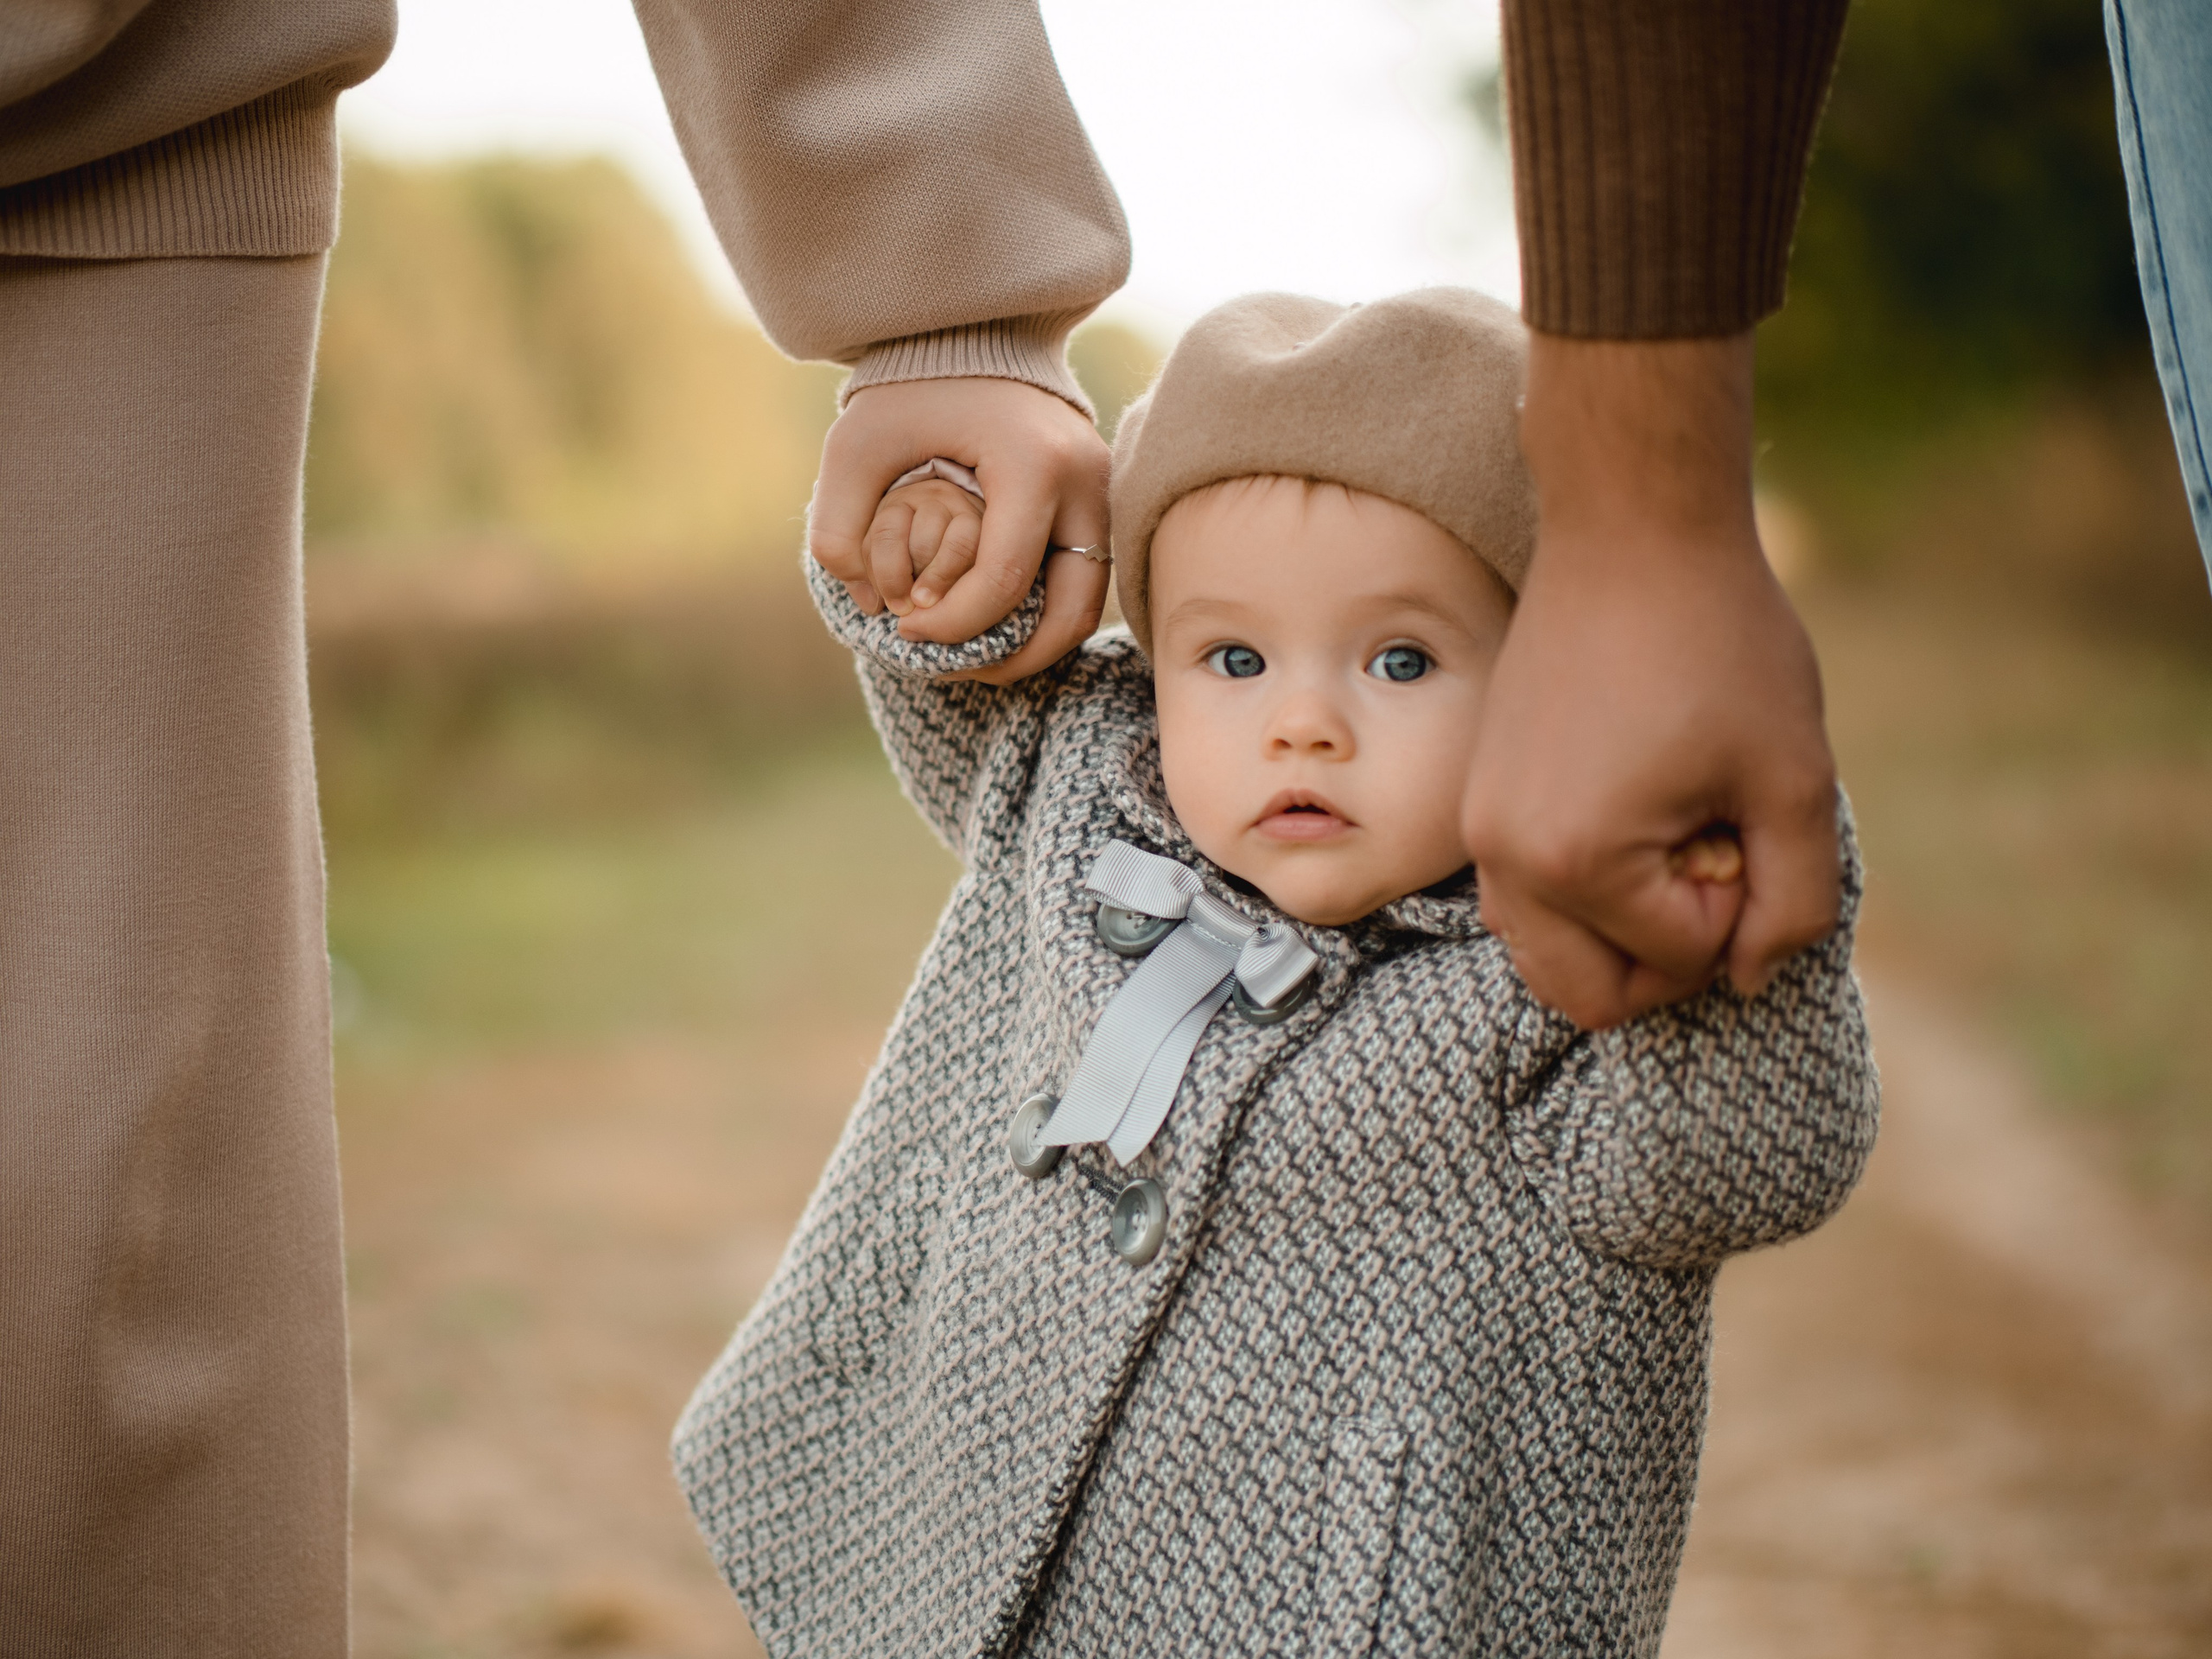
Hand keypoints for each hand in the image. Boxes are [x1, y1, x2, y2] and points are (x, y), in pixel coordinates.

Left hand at [810, 376, 1110, 680]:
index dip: (950, 624)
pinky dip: (1045, 616)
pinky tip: (993, 625)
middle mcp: (1087, 482)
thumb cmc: (910, 388)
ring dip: (1035, 647)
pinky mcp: (1103, 502)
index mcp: (1031, 464)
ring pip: (1086, 605)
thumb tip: (864, 601)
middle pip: (1068, 611)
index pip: (1002, 580)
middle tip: (951, 669)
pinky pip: (1084, 582)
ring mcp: (1105, 493)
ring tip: (973, 659)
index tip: (904, 631)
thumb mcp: (856, 445)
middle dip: (1010, 659)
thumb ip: (839, 522)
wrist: (973, 334)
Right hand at [1463, 333, 1839, 1029]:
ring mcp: (1482, 831)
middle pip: (1587, 995)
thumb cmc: (1722, 645)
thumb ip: (1794, 902)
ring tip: (1672, 842)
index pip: (1677, 961)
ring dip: (1617, 932)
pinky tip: (1632, 820)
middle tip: (1714, 868)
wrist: (1632, 534)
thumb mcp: (1794, 780)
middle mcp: (1508, 859)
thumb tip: (1749, 979)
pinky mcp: (1479, 799)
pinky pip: (1523, 899)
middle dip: (1668, 957)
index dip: (1742, 911)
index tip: (1750, 826)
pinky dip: (1579, 896)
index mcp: (1579, 861)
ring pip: (1546, 955)